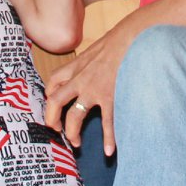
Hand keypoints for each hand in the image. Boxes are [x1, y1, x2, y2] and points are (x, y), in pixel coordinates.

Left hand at [45, 21, 139, 152]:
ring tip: (76, 144)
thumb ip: (92, 60)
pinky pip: (107, 123)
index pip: (53, 81)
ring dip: (72, 133)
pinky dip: (109, 139)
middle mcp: (81, 79)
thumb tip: (96, 66)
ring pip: (74, 116)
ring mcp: (94, 89)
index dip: (50, 95)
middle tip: (57, 130)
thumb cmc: (121, 38)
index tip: (54, 105)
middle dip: (52, 119)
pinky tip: (109, 151)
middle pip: (55, 101)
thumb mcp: (99, 47)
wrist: (135, 35)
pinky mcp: (111, 97)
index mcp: (77, 65)